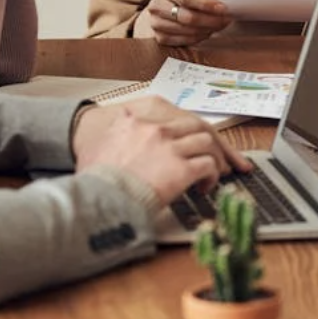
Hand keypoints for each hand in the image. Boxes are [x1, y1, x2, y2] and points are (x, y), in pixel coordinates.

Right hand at [72, 96, 251, 200]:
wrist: (95, 200)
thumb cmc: (95, 182)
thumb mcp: (99, 149)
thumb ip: (117, 136)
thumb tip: (123, 138)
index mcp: (135, 121)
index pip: (174, 117)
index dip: (190, 130)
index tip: (196, 140)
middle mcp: (155, 129)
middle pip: (198, 125)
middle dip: (213, 141)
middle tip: (223, 156)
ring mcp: (170, 147)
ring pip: (207, 142)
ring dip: (215, 158)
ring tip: (215, 172)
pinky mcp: (180, 168)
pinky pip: (208, 166)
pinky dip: (211, 175)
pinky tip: (205, 187)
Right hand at [135, 0, 231, 46]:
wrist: (167, 6)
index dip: (206, 4)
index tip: (223, 8)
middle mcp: (156, 5)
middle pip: (187, 17)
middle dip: (211, 20)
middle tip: (227, 19)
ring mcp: (155, 23)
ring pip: (186, 31)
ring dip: (208, 30)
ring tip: (220, 25)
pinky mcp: (159, 38)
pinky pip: (183, 41)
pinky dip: (199, 38)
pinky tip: (208, 32)